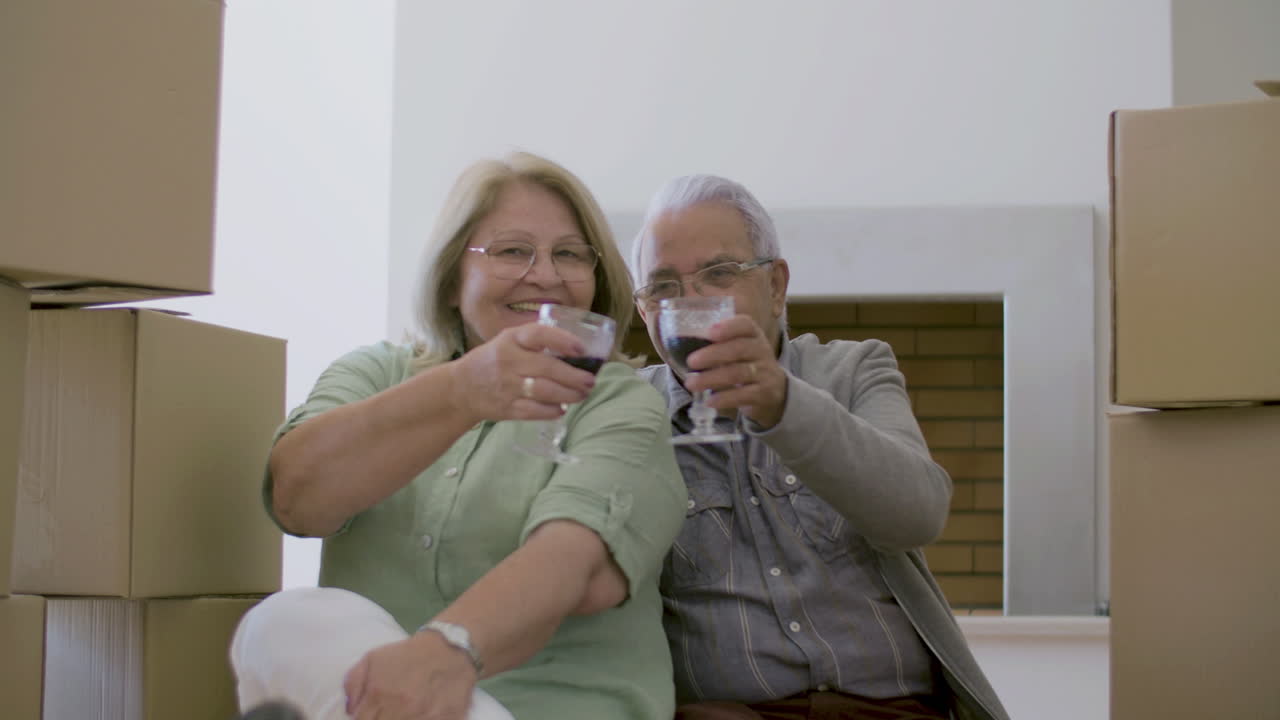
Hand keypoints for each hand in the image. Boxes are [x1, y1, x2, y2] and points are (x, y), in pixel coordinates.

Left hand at [343, 631, 477, 719]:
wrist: (450, 647)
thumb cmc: (408, 655)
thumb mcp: (372, 659)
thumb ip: (353, 685)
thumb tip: (350, 711)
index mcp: (380, 695)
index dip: (364, 719)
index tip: (370, 715)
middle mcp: (401, 710)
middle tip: (387, 712)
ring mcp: (425, 717)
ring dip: (403, 719)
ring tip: (404, 711)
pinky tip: (421, 714)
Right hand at [446, 324, 596, 423]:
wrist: (461, 389)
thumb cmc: (494, 360)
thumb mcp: (509, 341)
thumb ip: (536, 342)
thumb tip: (578, 351)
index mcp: (511, 339)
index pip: (538, 334)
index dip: (562, 340)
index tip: (581, 348)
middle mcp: (509, 361)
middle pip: (548, 368)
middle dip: (575, 376)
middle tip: (590, 380)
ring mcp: (507, 386)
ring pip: (545, 391)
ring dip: (569, 394)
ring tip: (582, 394)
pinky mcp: (506, 408)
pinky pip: (535, 411)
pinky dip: (552, 411)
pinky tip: (561, 408)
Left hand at [683, 314, 787, 428]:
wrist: (774, 389)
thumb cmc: (746, 363)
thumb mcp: (737, 348)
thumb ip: (715, 343)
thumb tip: (675, 340)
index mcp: (753, 334)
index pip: (745, 324)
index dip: (728, 327)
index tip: (709, 332)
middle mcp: (761, 350)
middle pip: (739, 349)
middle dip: (713, 354)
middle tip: (691, 361)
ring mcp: (765, 372)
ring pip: (738, 373)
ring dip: (711, 378)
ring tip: (691, 384)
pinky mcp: (764, 393)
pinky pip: (743, 395)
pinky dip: (725, 398)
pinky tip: (709, 401)